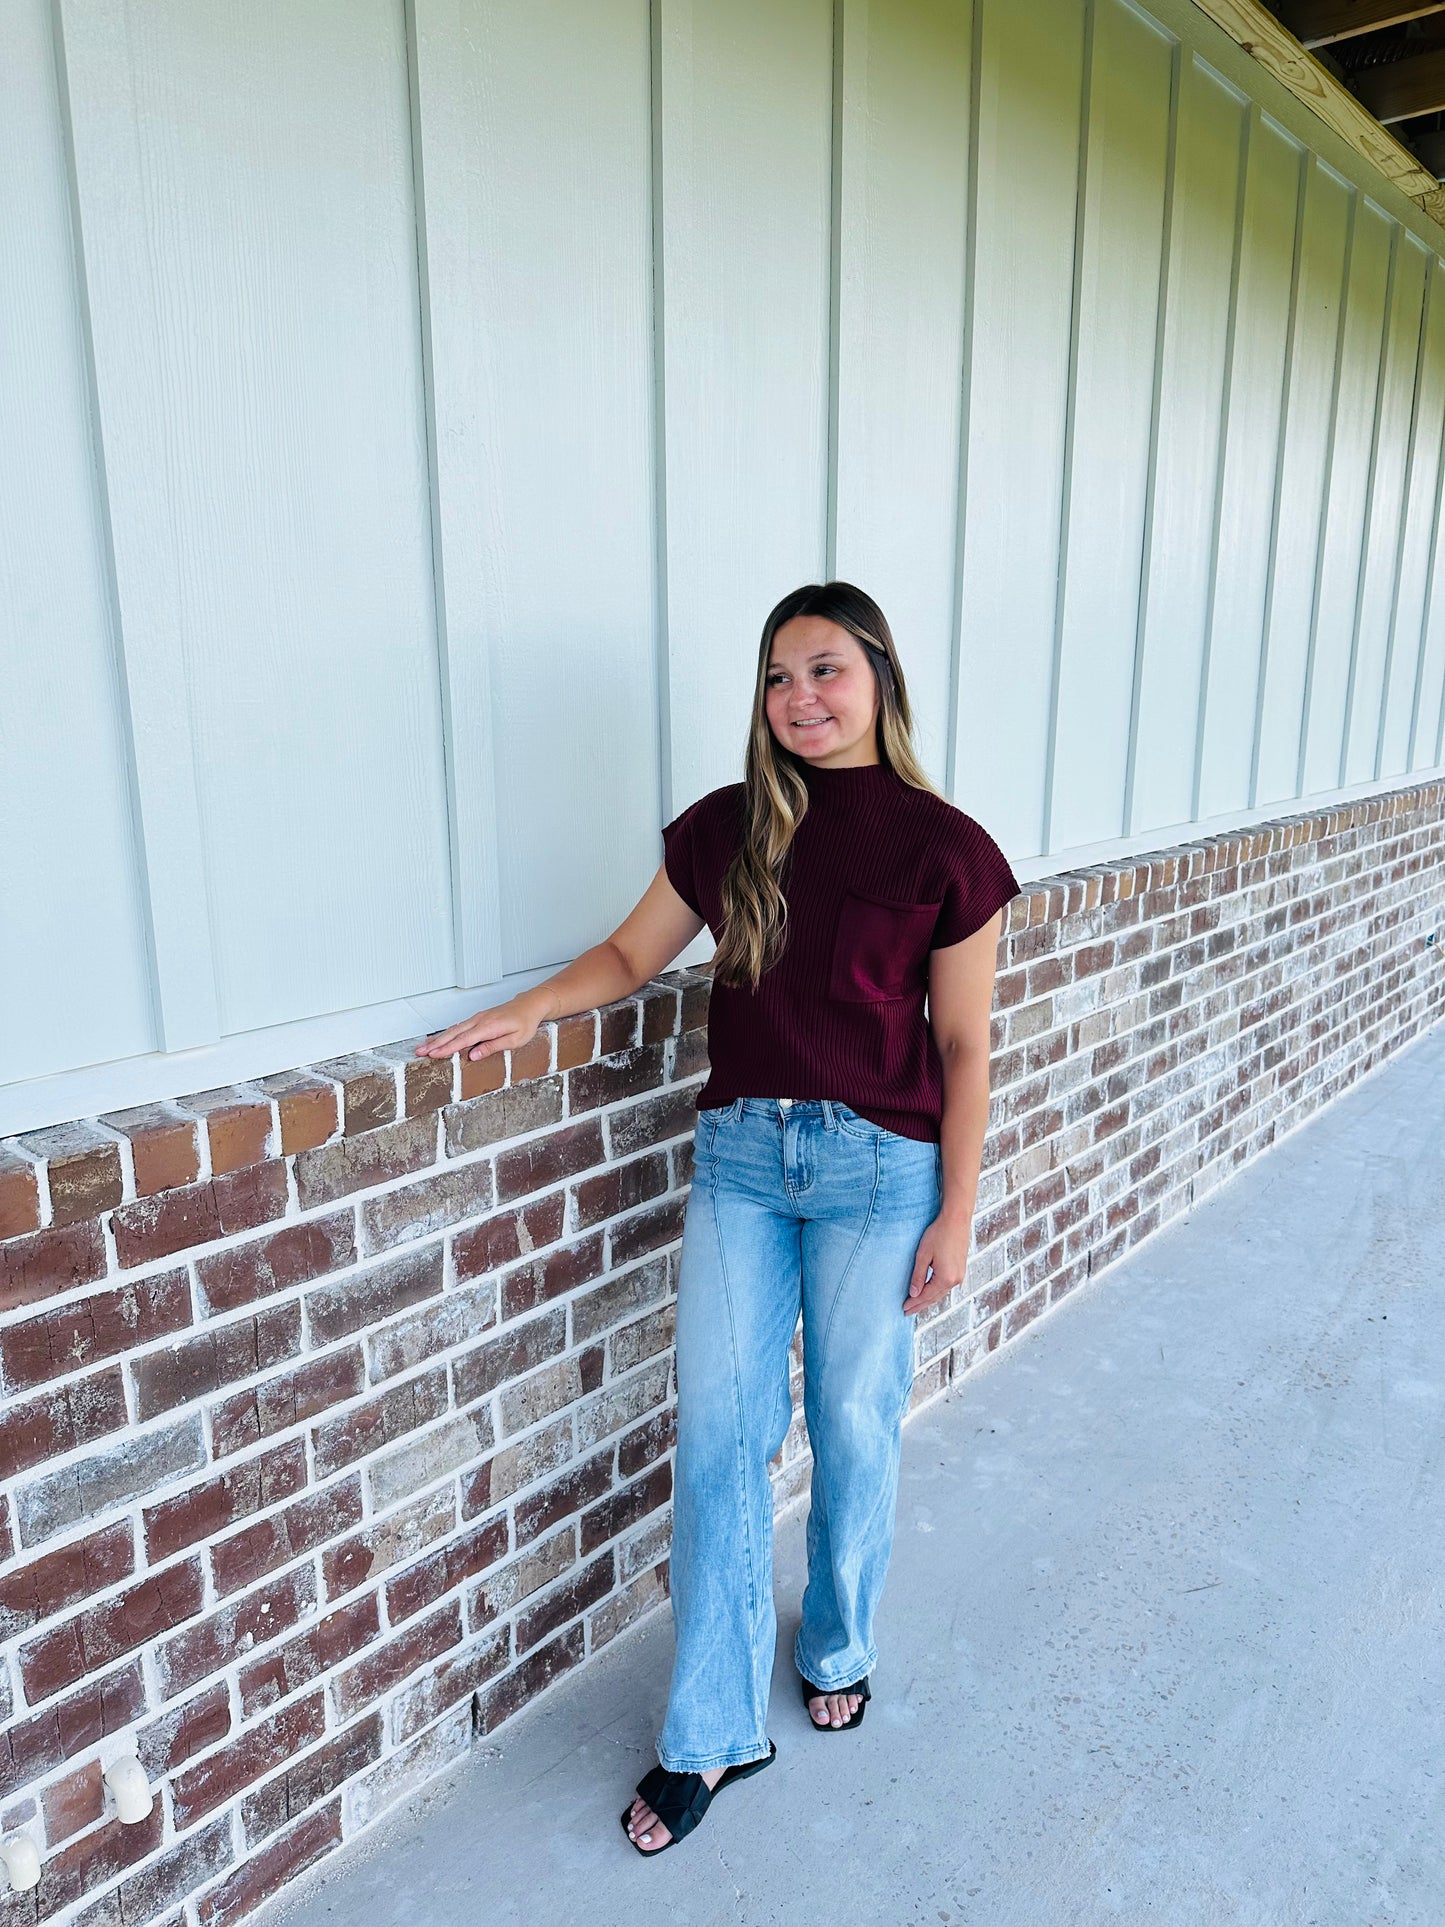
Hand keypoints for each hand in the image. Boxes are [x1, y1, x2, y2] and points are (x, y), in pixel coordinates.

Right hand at [414, 996, 540, 1062]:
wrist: (529, 1005)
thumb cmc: (525, 1023)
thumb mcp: (515, 1040)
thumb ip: (493, 1047)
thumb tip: (473, 1055)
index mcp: (488, 1027)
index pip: (463, 1040)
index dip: (447, 1048)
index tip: (433, 1055)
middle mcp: (479, 1020)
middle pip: (453, 1033)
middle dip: (435, 1043)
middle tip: (419, 1052)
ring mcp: (477, 1018)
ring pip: (454, 1029)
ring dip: (438, 1039)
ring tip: (423, 1048)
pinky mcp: (478, 1019)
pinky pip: (459, 1027)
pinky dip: (447, 1034)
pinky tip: (439, 1040)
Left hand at [903, 1212, 971, 1315]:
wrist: (956, 1220)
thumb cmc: (939, 1234)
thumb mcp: (923, 1255)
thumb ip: (918, 1276)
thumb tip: (914, 1293)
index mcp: (945, 1278)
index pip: (926, 1296)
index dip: (914, 1303)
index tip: (904, 1308)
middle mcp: (955, 1280)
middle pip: (934, 1297)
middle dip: (920, 1305)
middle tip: (908, 1311)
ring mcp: (959, 1275)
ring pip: (941, 1292)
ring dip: (928, 1299)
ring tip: (917, 1305)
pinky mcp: (960, 1269)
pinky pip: (946, 1286)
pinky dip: (936, 1291)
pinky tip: (930, 1292)